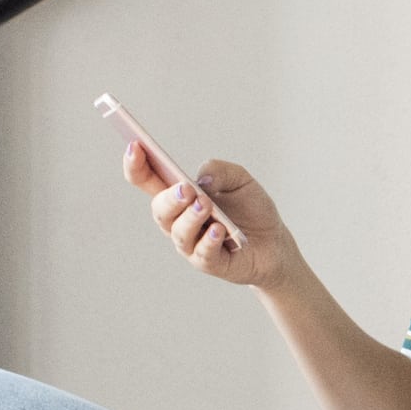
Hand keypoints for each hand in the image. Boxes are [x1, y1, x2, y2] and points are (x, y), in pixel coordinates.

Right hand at [127, 142, 291, 289]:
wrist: (275, 242)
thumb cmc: (251, 209)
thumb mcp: (240, 180)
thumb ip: (220, 171)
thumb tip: (202, 178)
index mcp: (178, 194)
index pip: (147, 179)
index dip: (136, 164)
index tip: (135, 146)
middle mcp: (178, 220)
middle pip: (159, 209)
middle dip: (170, 198)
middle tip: (186, 188)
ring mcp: (191, 243)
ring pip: (179, 232)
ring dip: (190, 217)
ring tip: (205, 205)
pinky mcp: (209, 262)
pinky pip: (202, 254)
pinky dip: (209, 241)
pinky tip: (219, 230)